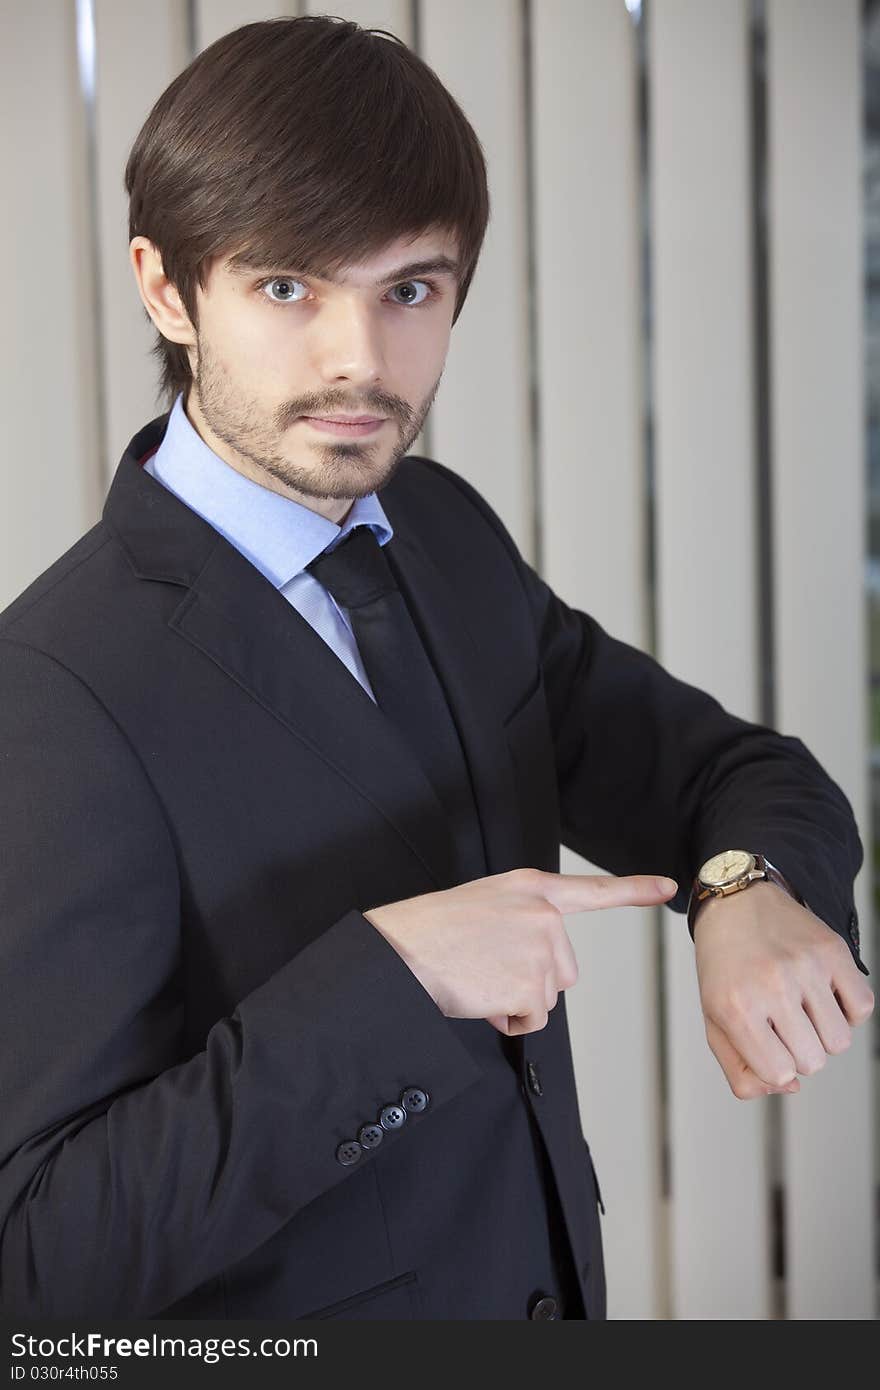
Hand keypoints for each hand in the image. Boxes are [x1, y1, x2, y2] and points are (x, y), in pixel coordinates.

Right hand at [362, 865, 677, 1034]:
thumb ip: (520, 921)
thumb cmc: (429, 932)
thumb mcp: (482, 906)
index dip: (634, 890)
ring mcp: (542, 948)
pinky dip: (509, 1021)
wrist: (400, 953)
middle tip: (484, 968)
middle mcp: (543, 914)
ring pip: (547, 996)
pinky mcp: (534, 984)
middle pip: (564, 968)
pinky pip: (534, 1020)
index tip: (668, 887)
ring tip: (477, 979)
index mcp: (529, 887)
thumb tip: (538, 967)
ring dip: (516, 1000)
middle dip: (531, 980)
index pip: (592, 890)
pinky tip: (480, 998)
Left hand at [693, 881, 874, 1098]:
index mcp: (736, 1007)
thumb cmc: (725, 968)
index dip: (776, 1066)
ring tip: (802, 1008)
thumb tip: (791, 1086)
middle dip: (799, 1051)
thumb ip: (741, 1070)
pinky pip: (863, 1007)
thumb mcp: (714, 1021)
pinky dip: (848, 1010)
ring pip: (840, 1041)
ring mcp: (805, 966)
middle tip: (781, 1023)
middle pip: (814, 1062)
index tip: (766, 1043)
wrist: (736, 904)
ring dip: (824, 1033)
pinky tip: (823, 994)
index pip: (780, 1074)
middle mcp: (772, 985)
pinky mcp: (832, 949)